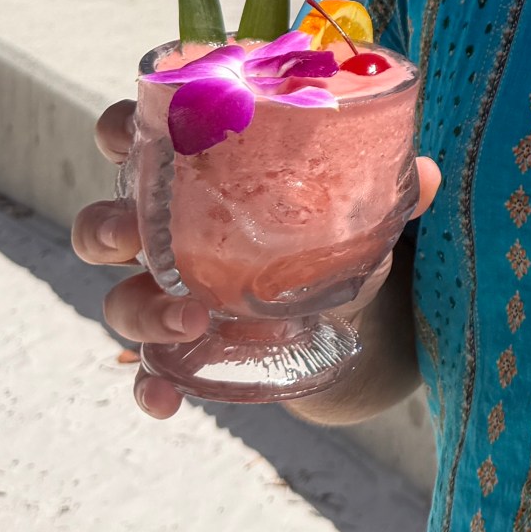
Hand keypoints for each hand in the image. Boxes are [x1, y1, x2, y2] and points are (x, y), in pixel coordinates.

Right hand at [69, 98, 439, 419]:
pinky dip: (149, 386)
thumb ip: (385, 188)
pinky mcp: (183, 348)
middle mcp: (164, 233)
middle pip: (103, 223)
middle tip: (133, 234)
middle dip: (105, 226)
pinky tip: (166, 401)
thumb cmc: (330, 227)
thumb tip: (426, 174)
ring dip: (139, 310)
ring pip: (119, 300)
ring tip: (189, 318)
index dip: (116, 130)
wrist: (348, 308)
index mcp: (193, 174)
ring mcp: (166, 294)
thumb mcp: (357, 205)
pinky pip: (147, 371)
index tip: (125, 132)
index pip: (132, 138)